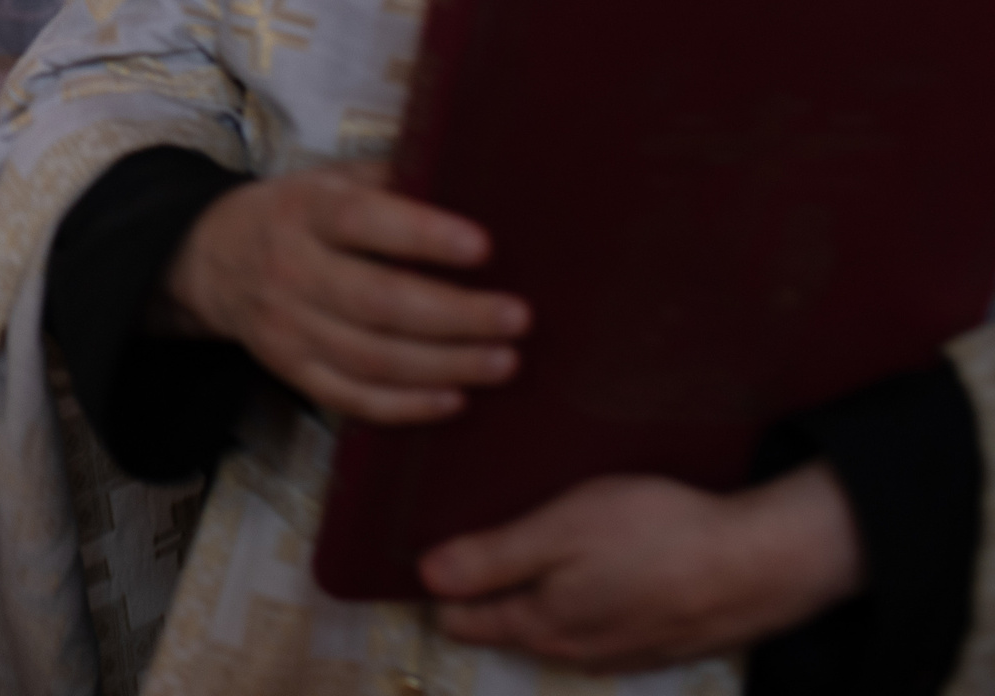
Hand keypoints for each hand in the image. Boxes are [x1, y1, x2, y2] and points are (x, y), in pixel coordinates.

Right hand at [164, 162, 526, 422]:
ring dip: (443, 365)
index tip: (483, 246)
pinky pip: (350, 397)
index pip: (364, 222)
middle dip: (454, 315)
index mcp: (307, 211)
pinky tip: (454, 400)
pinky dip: (405, 406)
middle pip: (377, 301)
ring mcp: (287, 327)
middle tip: (516, 318)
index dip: (423, 236)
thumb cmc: (297, 213)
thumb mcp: (331, 179)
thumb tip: (476, 183)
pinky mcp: (289, 369)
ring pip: (370, 358)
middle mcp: (292, 269)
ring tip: (504, 361)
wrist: (211, 258)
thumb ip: (393, 181)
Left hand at [424, 466, 862, 671]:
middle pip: (507, 626)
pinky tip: (598, 572)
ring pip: (556, 630)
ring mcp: (622, 653)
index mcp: (541, 624)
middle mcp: (575, 652)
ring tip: (530, 556)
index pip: (463, 620)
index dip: (439, 587)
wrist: (762, 564)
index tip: (424, 552)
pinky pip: (601, 627)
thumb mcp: (561, 531)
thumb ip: (491, 558)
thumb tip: (427, 581)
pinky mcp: (660, 642)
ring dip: (537, 599)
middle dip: (484, 593)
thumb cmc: (657, 534)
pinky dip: (585, 603)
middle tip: (469, 545)